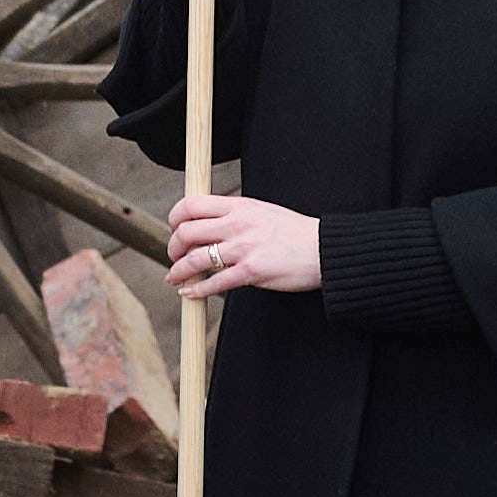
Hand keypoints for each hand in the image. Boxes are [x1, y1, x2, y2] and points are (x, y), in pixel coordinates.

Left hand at [167, 189, 320, 300]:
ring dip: (178, 270)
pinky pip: (214, 283)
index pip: (192, 204)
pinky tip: (189, 293)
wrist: (323, 249)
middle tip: (174, 256)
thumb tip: (209, 223)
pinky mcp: (251, 272)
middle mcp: (237, 224)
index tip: (174, 228)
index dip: (175, 217)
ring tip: (174, 277)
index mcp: (238, 206)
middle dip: (173, 247)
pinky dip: (196, 289)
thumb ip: (235, 215)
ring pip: (195, 259)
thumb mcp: (261, 210)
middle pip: (186, 232)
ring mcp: (243, 248)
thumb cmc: (294, 232)